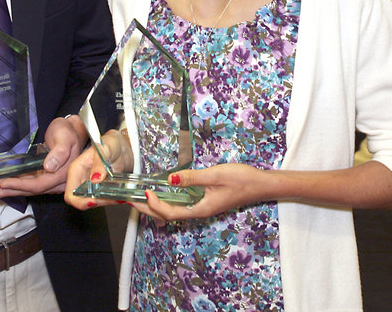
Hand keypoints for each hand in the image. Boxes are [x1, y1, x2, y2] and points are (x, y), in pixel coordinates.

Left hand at [0, 115, 86, 197]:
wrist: (72, 131)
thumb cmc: (69, 133)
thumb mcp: (65, 137)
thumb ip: (60, 151)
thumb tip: (49, 166)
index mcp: (63, 175)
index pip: (40, 184)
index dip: (21, 185)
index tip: (5, 182)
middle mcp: (56, 182)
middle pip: (31, 190)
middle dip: (10, 190)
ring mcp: (49, 181)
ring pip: (27, 189)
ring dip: (9, 190)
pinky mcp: (43, 177)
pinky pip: (27, 183)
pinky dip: (14, 185)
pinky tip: (1, 186)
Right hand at [63, 128, 132, 209]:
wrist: (124, 145)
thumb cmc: (112, 143)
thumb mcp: (106, 148)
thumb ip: (100, 162)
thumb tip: (95, 179)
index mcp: (77, 169)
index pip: (71, 193)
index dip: (79, 201)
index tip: (94, 202)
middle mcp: (81, 179)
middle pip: (81, 201)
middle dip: (97, 203)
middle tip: (112, 198)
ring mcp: (90, 185)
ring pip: (94, 202)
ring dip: (106, 202)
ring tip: (119, 196)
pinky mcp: (100, 189)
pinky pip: (103, 199)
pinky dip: (111, 200)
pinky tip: (120, 196)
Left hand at [129, 163, 266, 224]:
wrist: (261, 184)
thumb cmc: (240, 179)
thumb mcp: (215, 175)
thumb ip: (192, 178)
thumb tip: (169, 180)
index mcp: (200, 209)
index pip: (170, 213)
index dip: (154, 205)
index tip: (144, 193)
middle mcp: (199, 212)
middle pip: (168, 215)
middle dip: (148, 209)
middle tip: (130, 200)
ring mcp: (202, 207)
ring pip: (174, 211)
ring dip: (156, 206)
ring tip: (141, 198)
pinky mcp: (204, 201)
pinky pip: (181, 205)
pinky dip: (168, 201)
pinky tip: (163, 192)